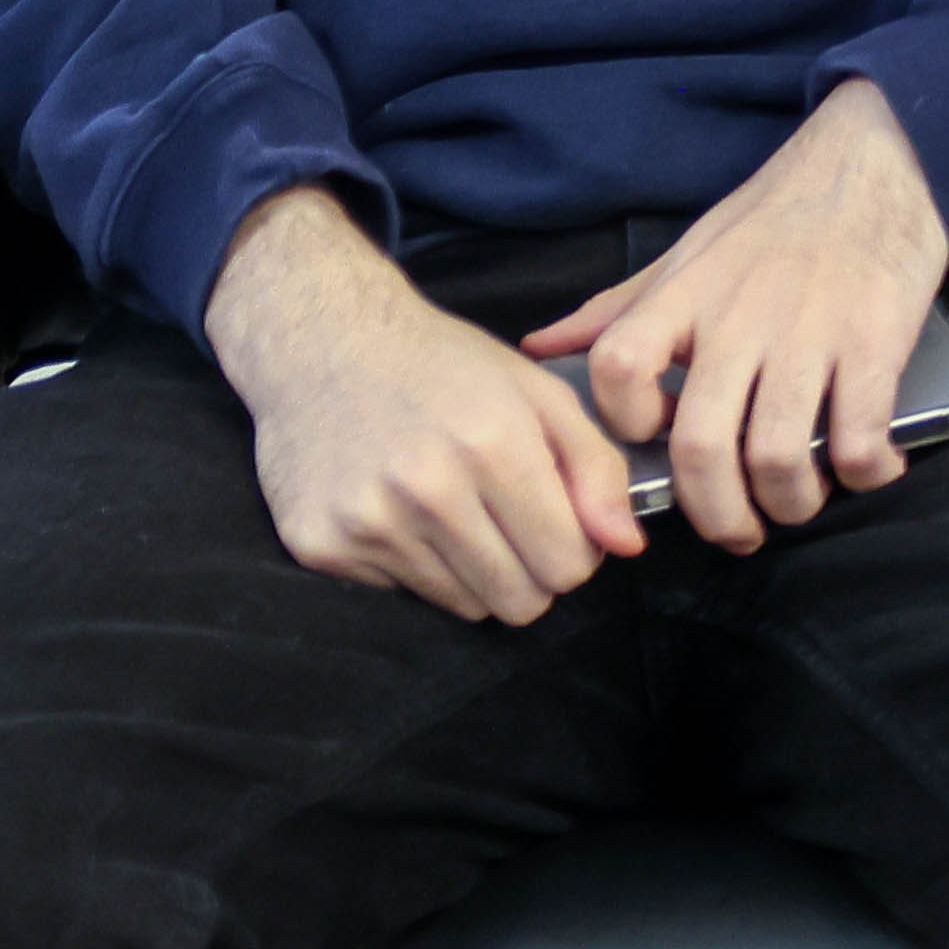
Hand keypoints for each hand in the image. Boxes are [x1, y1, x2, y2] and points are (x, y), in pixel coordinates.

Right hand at [202, 187, 643, 622]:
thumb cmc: (442, 365)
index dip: (576, 553)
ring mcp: (367, 522)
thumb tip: (628, 547)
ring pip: (463, 605)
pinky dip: (417, 565)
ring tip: (456, 512)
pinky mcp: (320, 545)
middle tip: (514, 528)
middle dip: (531, 573)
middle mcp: (426, 490)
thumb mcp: (538, 393)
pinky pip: (403, 593)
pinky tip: (403, 510)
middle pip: (518, 600)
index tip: (562, 527)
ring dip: (475, 572)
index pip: (566, 565)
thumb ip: (596, 468)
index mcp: (493, 446)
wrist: (322, 342)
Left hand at [524, 82, 948, 553]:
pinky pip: (858, 434)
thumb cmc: (775, 217)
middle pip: (700, 444)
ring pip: (777, 455)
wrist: (873, 164)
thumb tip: (539, 346)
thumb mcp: (684, 255)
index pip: (617, 369)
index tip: (658, 439)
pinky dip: (865, 472)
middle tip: (738, 532)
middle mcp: (737, 318)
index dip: (626, 424)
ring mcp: (808, 332)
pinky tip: (871, 470)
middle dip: (717, 514)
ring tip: (801, 502)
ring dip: (790, 502)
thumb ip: (617, 310)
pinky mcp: (874, 340)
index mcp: (683, 297)